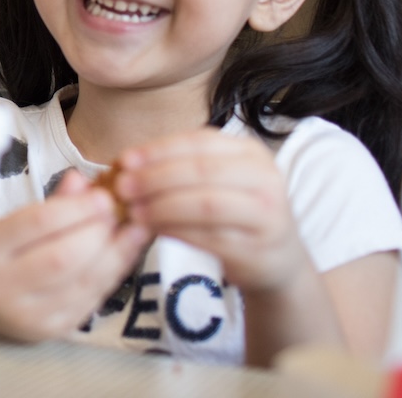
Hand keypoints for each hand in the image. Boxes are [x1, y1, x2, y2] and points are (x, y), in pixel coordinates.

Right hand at [0, 170, 150, 341]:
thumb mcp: (11, 222)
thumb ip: (50, 203)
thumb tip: (84, 180)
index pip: (37, 224)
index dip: (75, 208)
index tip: (103, 194)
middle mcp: (4, 286)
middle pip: (63, 257)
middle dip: (99, 231)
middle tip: (119, 211)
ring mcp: (27, 314)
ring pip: (82, 283)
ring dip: (115, 254)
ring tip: (135, 230)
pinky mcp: (49, 332)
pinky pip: (89, 301)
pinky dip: (111, 275)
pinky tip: (125, 255)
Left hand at [115, 128, 306, 293]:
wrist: (278, 258)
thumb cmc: (236, 210)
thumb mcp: (220, 178)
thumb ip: (182, 165)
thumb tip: (128, 163)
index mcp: (251, 152)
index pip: (199, 142)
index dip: (158, 150)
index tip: (125, 159)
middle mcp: (265, 179)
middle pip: (201, 171)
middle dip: (156, 177)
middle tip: (123, 186)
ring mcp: (267, 215)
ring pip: (206, 205)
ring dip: (162, 206)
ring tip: (133, 210)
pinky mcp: (259, 250)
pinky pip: (210, 238)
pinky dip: (176, 232)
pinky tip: (153, 229)